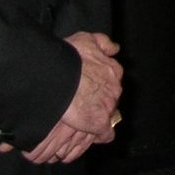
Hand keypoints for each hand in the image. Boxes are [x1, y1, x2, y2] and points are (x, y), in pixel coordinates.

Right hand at [20, 32, 123, 163]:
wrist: (59, 78)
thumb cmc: (71, 57)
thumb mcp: (87, 40)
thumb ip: (103, 43)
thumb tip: (115, 49)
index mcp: (113, 70)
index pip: (112, 80)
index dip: (101, 85)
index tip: (91, 88)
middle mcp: (115, 88)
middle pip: (111, 98)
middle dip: (100, 100)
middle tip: (84, 103)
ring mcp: (108, 106)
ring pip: (108, 115)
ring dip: (98, 116)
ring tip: (83, 119)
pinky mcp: (99, 123)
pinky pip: (105, 134)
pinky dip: (100, 135)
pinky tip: (91, 135)